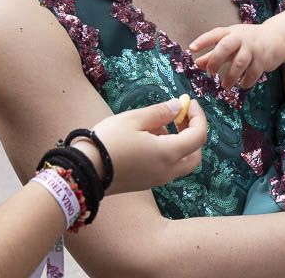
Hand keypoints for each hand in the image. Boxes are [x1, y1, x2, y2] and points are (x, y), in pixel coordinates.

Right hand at [81, 96, 206, 194]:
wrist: (85, 171)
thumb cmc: (109, 141)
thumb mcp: (134, 119)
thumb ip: (160, 112)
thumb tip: (178, 106)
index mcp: (168, 154)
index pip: (198, 137)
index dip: (198, 117)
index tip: (189, 102)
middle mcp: (168, 171)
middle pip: (195, 154)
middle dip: (193, 133)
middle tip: (180, 116)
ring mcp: (157, 179)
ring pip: (181, 162)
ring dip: (179, 142)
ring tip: (156, 123)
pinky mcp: (146, 182)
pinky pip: (167, 166)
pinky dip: (167, 151)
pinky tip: (147, 137)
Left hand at [189, 23, 280, 88]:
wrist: (276, 38)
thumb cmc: (247, 41)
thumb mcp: (230, 43)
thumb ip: (213, 53)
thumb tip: (196, 63)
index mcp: (230, 32)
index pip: (214, 34)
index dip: (202, 41)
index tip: (191, 49)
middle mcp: (241, 37)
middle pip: (225, 46)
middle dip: (215, 60)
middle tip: (210, 73)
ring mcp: (253, 47)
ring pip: (239, 62)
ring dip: (231, 76)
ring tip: (225, 86)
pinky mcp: (263, 58)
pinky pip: (253, 72)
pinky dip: (246, 81)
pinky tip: (242, 85)